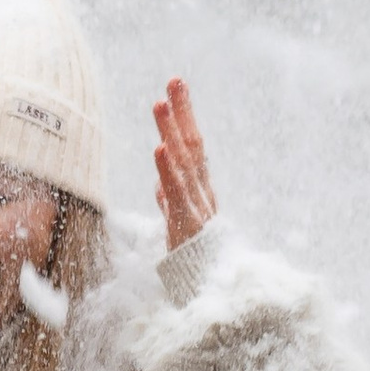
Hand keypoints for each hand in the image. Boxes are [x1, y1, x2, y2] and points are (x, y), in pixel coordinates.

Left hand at [153, 79, 216, 251]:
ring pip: (184, 164)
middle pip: (193, 146)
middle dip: (182, 112)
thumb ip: (171, 203)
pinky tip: (160, 150)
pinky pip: (178, 194)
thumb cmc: (196, 258)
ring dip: (172, 132)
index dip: (183, 117)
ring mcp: (197, 207)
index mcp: (199, 189)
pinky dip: (168, 171)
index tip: (173, 87)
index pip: (192, 146)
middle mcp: (202, 192)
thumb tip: (160, 187)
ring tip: (160, 105)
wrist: (209, 289)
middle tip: (174, 81)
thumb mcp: (181, 225)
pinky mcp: (189, 225)